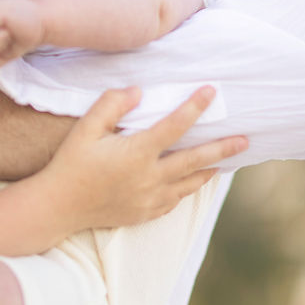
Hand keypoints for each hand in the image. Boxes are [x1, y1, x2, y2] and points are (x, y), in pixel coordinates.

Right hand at [41, 86, 248, 227]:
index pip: (175, 126)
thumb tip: (138, 92)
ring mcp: (150, 199)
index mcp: (137, 153)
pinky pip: (174, 200)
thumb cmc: (71, 163)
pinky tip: (191, 181)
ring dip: (209, 171)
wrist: (59, 206)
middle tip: (245, 139)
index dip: (195, 107)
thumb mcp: (85, 129)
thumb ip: (111, 105)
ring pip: (190, 184)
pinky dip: (187, 188)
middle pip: (196, 160)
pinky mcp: (146, 213)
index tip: (211, 91)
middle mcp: (149, 178)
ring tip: (224, 162)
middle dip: (223, 148)